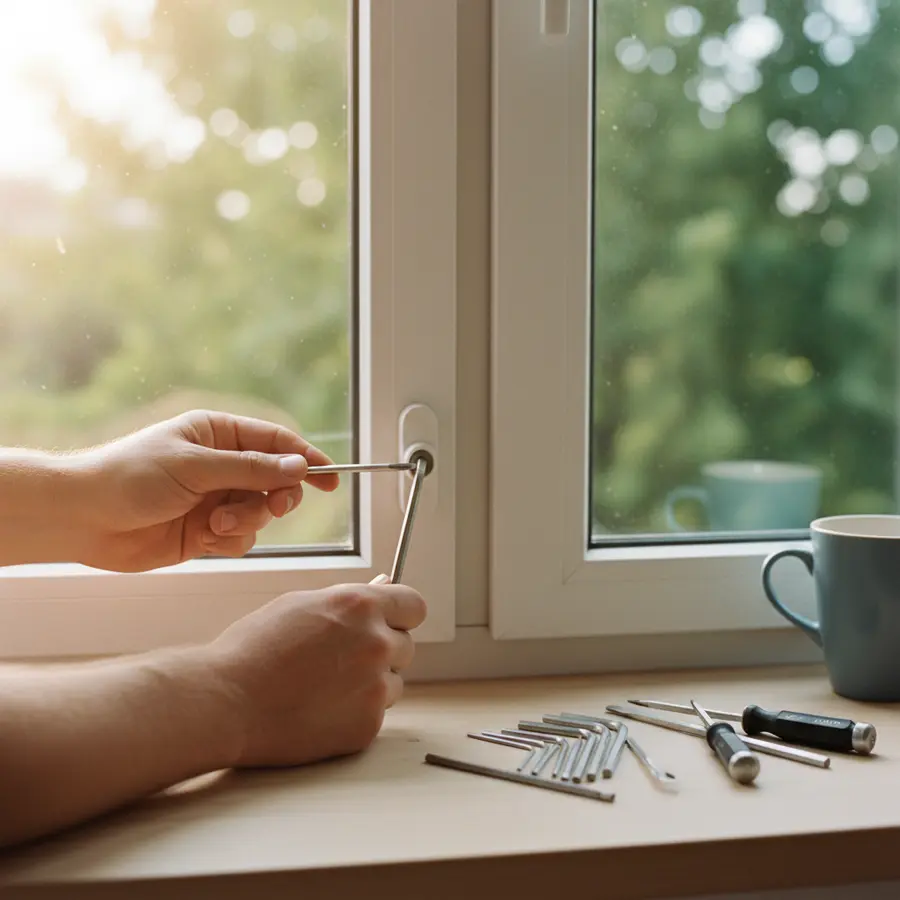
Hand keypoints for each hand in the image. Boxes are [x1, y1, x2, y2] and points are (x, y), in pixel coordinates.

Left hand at [73, 409, 339, 571]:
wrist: (83, 519)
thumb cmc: (129, 477)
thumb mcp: (196, 465)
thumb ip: (252, 469)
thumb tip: (298, 466)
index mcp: (218, 435)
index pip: (277, 442)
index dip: (307, 458)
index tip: (332, 479)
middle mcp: (221, 466)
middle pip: (276, 481)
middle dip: (277, 497)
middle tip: (273, 507)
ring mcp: (214, 500)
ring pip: (260, 514)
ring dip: (246, 522)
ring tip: (215, 525)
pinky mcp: (205, 532)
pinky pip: (241, 538)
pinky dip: (230, 541)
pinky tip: (204, 538)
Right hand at [204, 580, 427, 766]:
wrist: (225, 702)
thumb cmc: (255, 648)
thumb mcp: (301, 605)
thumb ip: (349, 599)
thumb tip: (384, 585)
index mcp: (361, 606)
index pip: (414, 605)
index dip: (401, 614)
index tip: (390, 622)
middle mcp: (376, 643)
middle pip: (406, 645)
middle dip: (383, 650)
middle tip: (342, 659)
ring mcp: (375, 688)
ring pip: (393, 682)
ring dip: (372, 683)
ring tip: (324, 687)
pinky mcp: (367, 726)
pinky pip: (376, 714)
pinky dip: (355, 713)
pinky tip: (319, 709)